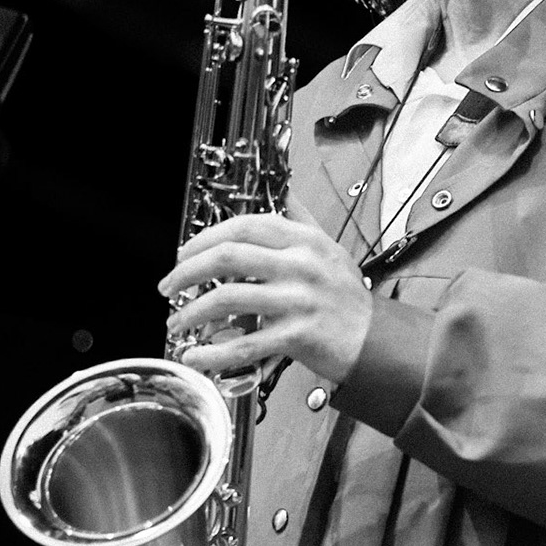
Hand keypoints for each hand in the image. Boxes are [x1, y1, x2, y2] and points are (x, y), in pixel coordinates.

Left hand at [158, 205, 373, 383]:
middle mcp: (300, 266)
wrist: (375, 340)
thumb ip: (301, 219)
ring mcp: (298, 301)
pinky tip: (197, 355)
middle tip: (169, 285)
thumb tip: (284, 190)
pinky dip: (213, 353)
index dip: (205, 237)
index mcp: (303, 241)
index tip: (183, 253)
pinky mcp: (296, 336)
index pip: (244, 225)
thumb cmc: (348, 298)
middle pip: (227, 257)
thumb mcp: (328, 248)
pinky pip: (244, 345)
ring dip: (192, 313)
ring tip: (178, 321)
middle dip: (187, 271)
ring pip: (228, 299)